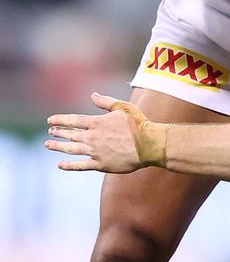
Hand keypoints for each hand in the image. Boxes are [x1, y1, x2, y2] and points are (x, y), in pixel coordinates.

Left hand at [45, 93, 163, 172]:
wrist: (148, 145)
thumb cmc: (138, 124)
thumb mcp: (123, 107)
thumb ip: (105, 102)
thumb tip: (93, 95)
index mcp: (97, 122)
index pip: (73, 120)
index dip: (60, 120)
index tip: (50, 121)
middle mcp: (93, 137)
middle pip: (70, 135)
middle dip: (58, 133)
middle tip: (50, 133)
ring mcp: (95, 152)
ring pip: (72, 149)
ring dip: (58, 147)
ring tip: (48, 145)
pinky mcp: (100, 165)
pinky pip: (81, 166)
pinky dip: (69, 165)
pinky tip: (60, 165)